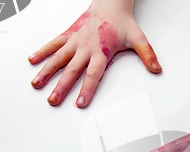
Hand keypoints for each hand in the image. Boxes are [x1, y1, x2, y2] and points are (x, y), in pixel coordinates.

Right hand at [28, 1, 161, 107]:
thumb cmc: (122, 23)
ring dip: (46, 72)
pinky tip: (32, 61)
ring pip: (58, 58)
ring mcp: (75, 41)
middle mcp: (85, 47)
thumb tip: (157, 69)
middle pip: (72, 71)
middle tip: (53, 101)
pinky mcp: (69, 34)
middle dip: (62, 87)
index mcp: (101, 51)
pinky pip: (53, 44)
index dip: (87, 90)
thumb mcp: (138, 39)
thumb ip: (147, 55)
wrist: (110, 2)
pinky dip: (42, 51)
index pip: (93, 75)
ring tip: (36, 84)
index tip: (80, 103)